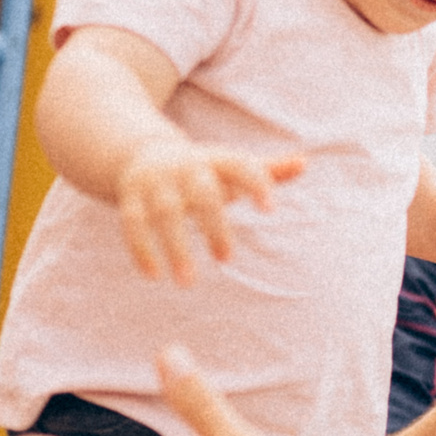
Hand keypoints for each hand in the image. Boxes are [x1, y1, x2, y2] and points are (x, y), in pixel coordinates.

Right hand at [115, 142, 305, 285]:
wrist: (143, 153)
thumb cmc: (202, 170)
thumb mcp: (231, 167)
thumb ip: (267, 171)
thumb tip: (304, 163)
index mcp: (216, 160)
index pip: (241, 167)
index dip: (257, 184)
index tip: (271, 211)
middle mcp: (185, 167)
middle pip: (202, 193)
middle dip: (214, 225)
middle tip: (226, 259)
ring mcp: (155, 181)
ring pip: (165, 212)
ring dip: (176, 247)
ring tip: (188, 283)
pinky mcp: (130, 196)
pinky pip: (132, 223)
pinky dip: (141, 249)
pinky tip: (154, 275)